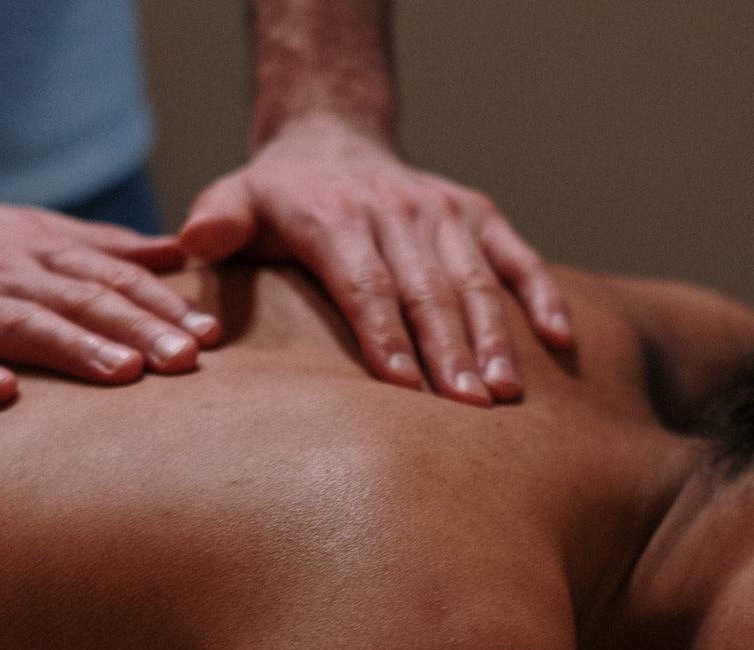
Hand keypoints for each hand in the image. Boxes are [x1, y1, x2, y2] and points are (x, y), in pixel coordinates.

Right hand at [0, 194, 220, 404]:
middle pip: (78, 298)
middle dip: (136, 327)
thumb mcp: (29, 230)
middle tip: (186, 358)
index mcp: (36, 249)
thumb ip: (102, 246)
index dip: (162, 304)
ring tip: (122, 372)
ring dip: (71, 346)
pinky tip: (2, 394)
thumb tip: (177, 251)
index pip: (111, 276)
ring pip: (17, 321)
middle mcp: (0, 270)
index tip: (210, 334)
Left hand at [180, 117, 572, 405]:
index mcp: (335, 215)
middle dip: (449, 351)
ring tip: (505, 392)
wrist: (334, 138)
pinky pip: (517, 256)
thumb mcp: (236, 197)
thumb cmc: (281, 194)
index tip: (405, 387)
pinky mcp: (479, 214)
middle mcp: (396, 210)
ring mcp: (444, 212)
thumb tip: (193, 244)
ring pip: (473, 280)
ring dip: (493, 338)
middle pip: (427, 290)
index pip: (366, 284)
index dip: (386, 335)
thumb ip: (216, 220)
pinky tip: (560, 339)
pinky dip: (541, 295)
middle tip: (468, 407)